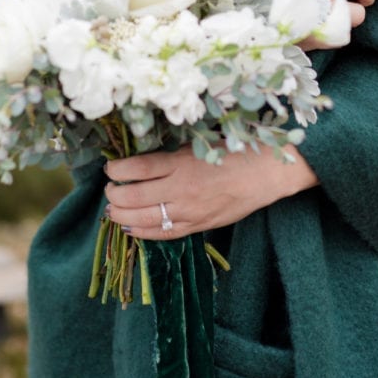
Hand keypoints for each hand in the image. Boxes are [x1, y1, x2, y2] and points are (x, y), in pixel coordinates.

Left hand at [104, 144, 317, 240]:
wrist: (268, 173)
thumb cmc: (236, 150)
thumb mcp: (201, 143)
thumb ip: (173, 152)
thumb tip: (143, 158)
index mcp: (182, 163)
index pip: (137, 169)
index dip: (117, 169)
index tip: (110, 167)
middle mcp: (182, 189)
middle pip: (134, 197)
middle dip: (114, 194)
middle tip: (109, 189)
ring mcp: (190, 212)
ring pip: (144, 219)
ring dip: (122, 215)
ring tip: (113, 209)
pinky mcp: (199, 226)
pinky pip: (164, 234)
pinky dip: (143, 232)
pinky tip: (130, 228)